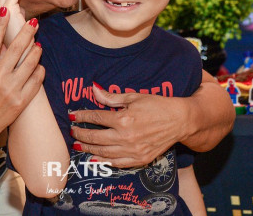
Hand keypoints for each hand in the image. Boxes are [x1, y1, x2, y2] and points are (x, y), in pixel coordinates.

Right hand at [0, 8, 43, 137]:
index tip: (6, 10)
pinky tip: (39, 66)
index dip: (0, 24)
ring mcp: (10, 89)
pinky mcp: (21, 100)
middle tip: (34, 22)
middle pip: (16, 48)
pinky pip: (36, 79)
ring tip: (39, 44)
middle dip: (27, 32)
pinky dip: (39, 70)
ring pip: (30, 62)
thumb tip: (4, 42)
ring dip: (37, 51)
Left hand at [69, 86, 187, 167]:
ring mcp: (132, 150)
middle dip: (81, 134)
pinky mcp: (139, 159)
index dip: (82, 116)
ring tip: (78, 145)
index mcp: (123, 119)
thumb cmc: (157, 105)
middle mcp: (126, 137)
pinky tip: (95, 158)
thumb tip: (94, 90)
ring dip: (88, 148)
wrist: (179, 121)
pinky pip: (117, 163)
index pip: (96, 118)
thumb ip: (112, 97)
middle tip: (72, 131)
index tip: (73, 116)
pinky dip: (104, 161)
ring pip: (103, 152)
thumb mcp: (134, 97)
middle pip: (95, 137)